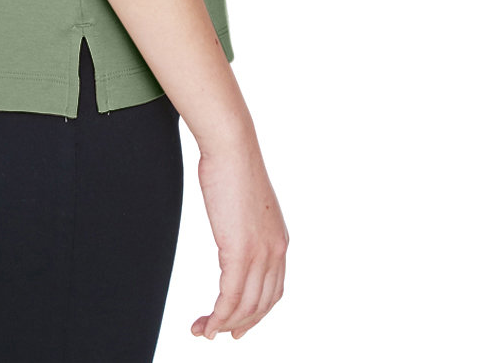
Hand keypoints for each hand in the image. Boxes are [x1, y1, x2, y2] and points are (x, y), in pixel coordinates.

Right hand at [190, 133, 287, 340]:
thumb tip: (232, 229)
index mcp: (278, 240)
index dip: (257, 313)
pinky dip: (218, 317)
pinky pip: (230, 298)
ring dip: (223, 324)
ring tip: (203, 331)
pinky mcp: (240, 251)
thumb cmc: (232, 165)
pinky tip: (205, 323)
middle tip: (218, 334)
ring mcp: (260, 253)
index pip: (273, 290)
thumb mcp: (245, 204)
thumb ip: (244, 224)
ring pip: (245, 307)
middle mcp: (276, 251)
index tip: (238, 326)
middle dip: (240, 325)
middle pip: (261, 305)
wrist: (231, 146)